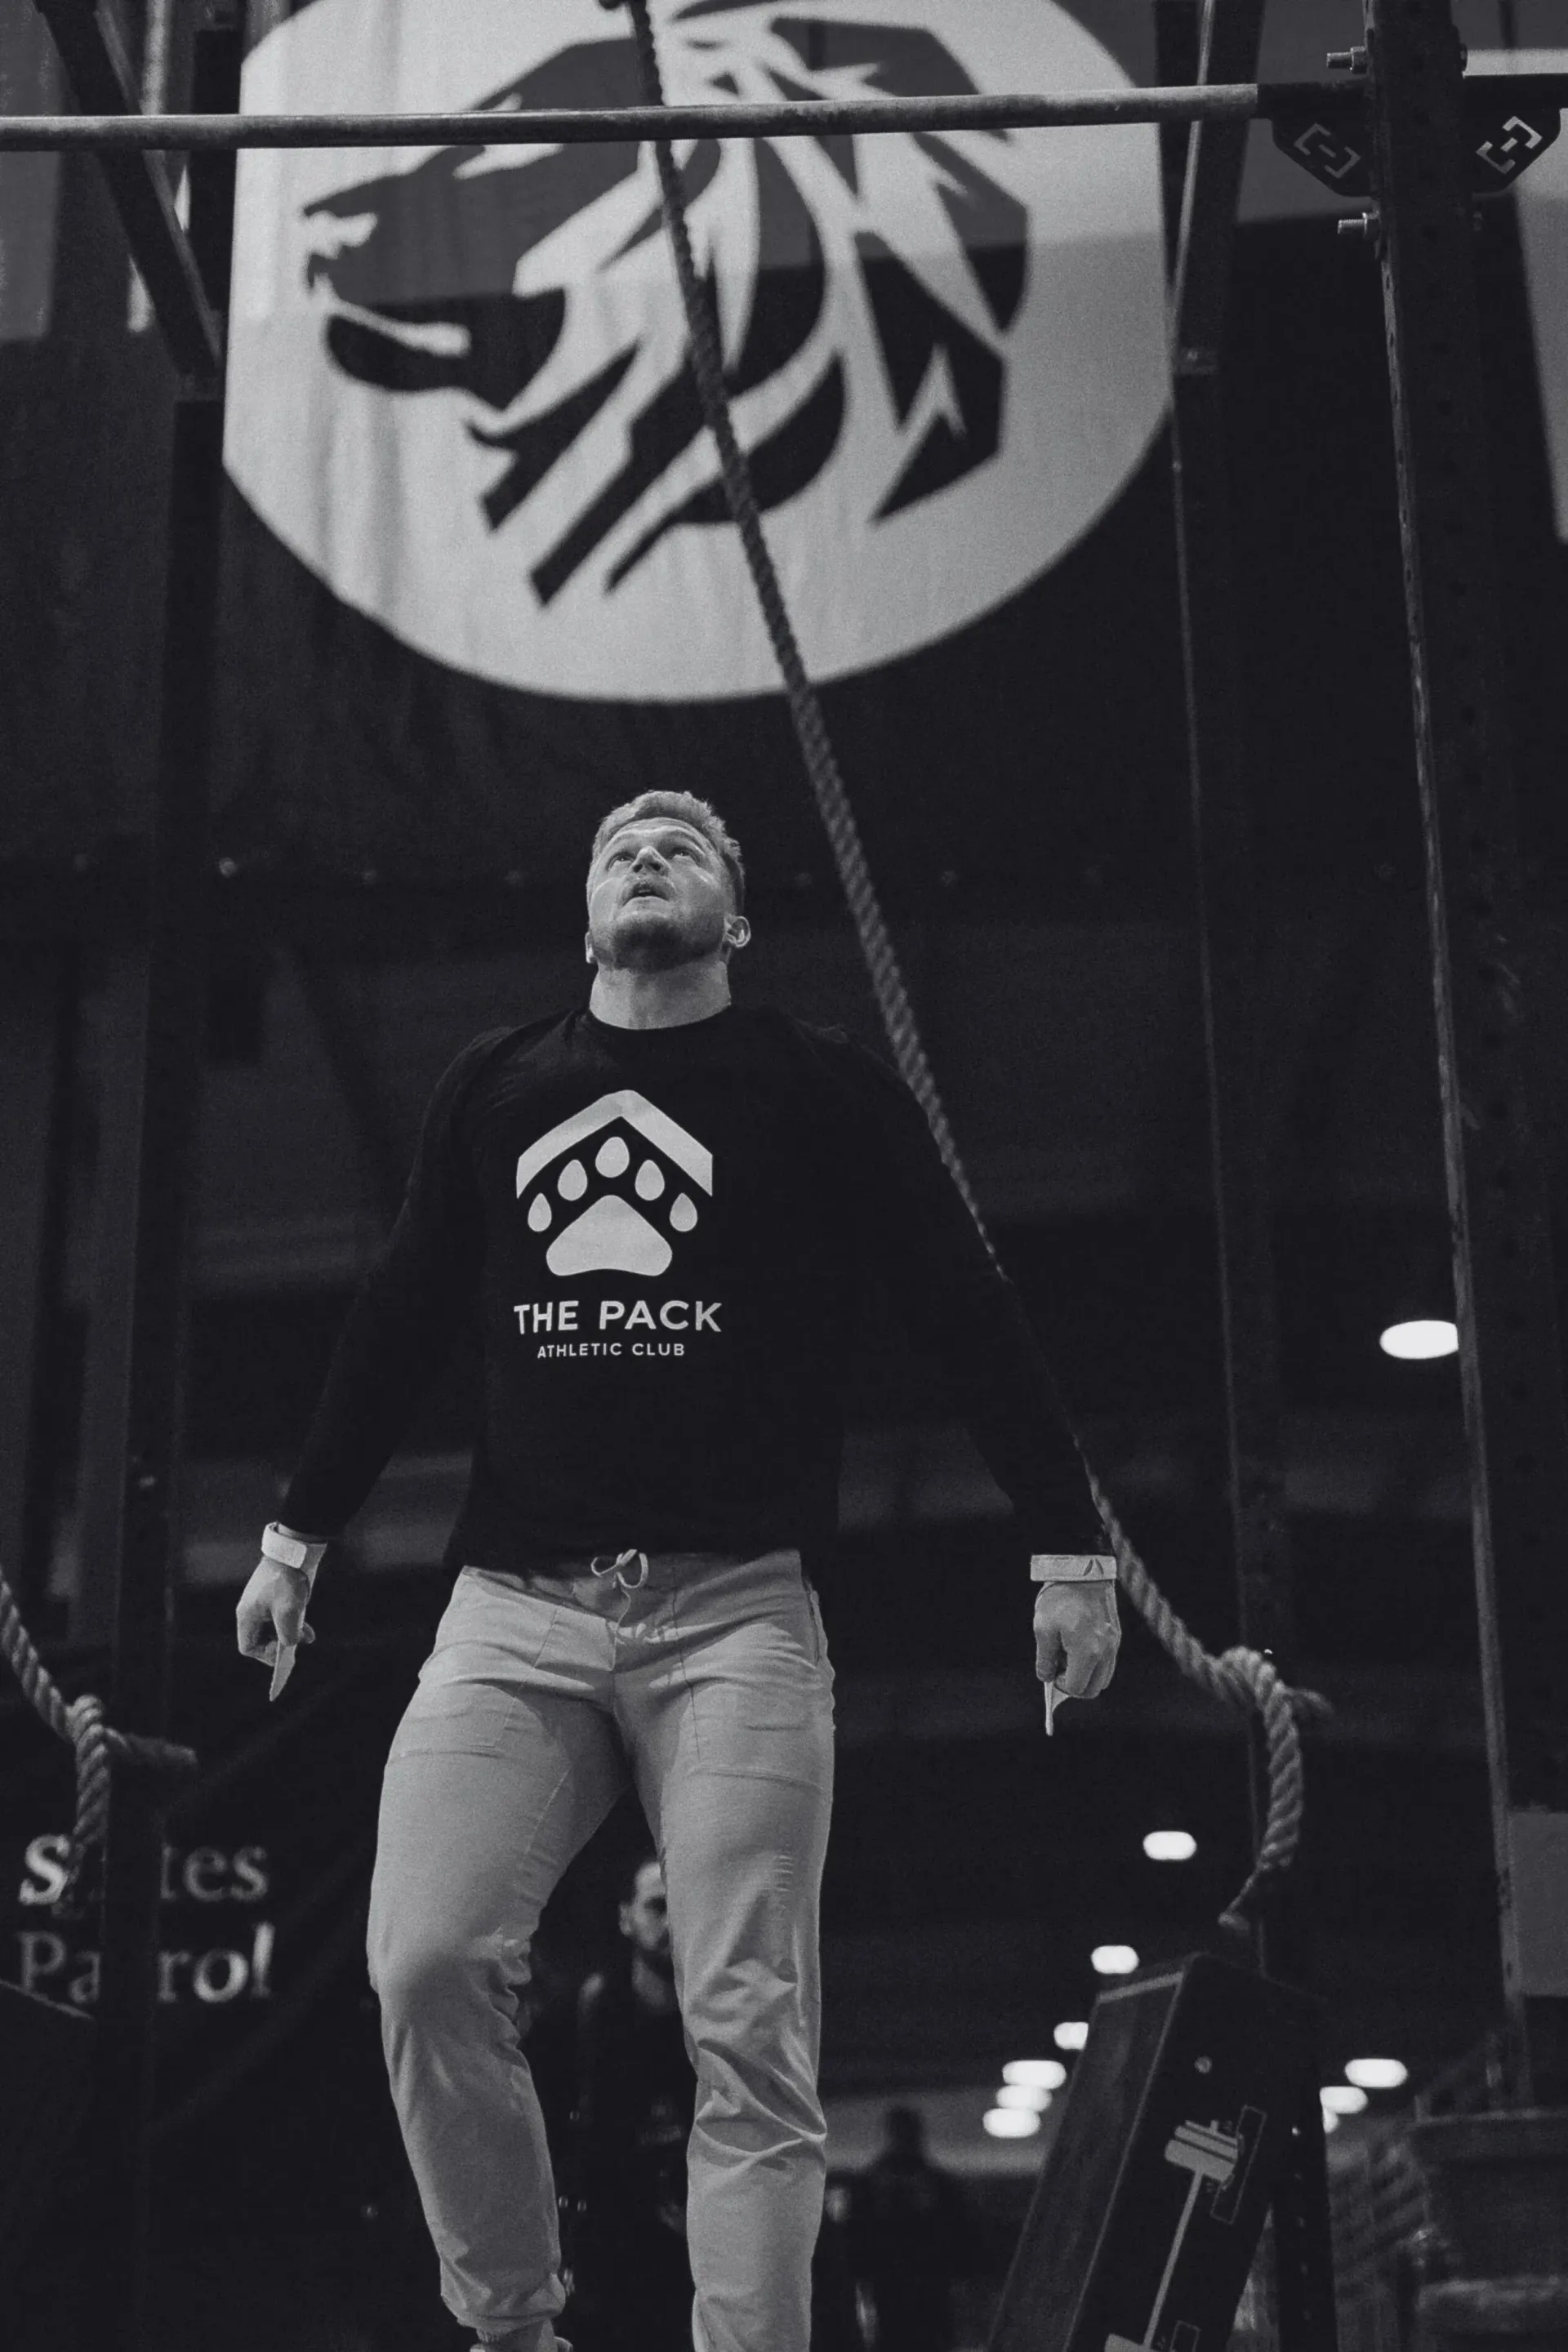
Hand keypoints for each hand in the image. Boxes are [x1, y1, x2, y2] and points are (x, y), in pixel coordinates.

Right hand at [236, 1558, 316, 1696]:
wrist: (294, 1551)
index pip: (248, 1647)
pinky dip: (294, 1625)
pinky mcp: (276, 1599)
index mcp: (247, 1615)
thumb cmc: (286, 1580)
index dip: (264, 1654)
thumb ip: (288, 1634)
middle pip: (262, 1640)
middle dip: (281, 1644)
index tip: (283, 1651)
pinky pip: (281, 1619)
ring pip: (274, 1630)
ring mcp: (263, 1605)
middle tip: (298, 1642)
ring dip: (290, 1634)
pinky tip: (308, 1628)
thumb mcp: (289, 1612)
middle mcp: (252, 1612)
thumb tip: (291, 1644)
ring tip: (307, 1635)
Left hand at [1033, 1579, 1119, 1724]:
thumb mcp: (1043, 1628)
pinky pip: (1108, 1662)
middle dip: (1075, 1684)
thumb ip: (1045, 1659)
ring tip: (1069, 1655)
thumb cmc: (1060, 1598)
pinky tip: (1079, 1646)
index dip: (1060, 1684)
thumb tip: (1046, 1677)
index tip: (1051, 1670)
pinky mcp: (1117, 1635)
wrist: (1083, 1569)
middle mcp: (1106, 1651)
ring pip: (1103, 1678)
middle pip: (1093, 1689)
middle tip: (1059, 1667)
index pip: (1076, 1687)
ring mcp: (1114, 1643)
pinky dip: (1095, 1663)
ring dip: (1086, 1675)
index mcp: (1087, 1652)